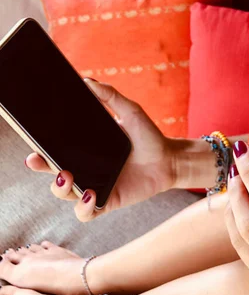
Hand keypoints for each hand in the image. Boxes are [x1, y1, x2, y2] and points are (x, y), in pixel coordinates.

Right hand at [25, 79, 176, 221]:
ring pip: (66, 195)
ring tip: (68, 176)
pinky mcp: (108, 201)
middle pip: (54, 173)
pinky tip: (92, 195)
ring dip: (61, 188)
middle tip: (39, 160)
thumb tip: (88, 81)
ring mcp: (95, 186)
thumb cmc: (147, 135)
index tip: (34, 148)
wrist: (169, 158)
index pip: (56, 151)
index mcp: (85, 149)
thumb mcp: (129, 111)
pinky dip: (84, 208)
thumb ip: (110, 97)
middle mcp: (86, 169)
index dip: (40, 152)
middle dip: (42, 168)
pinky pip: (87, 213)